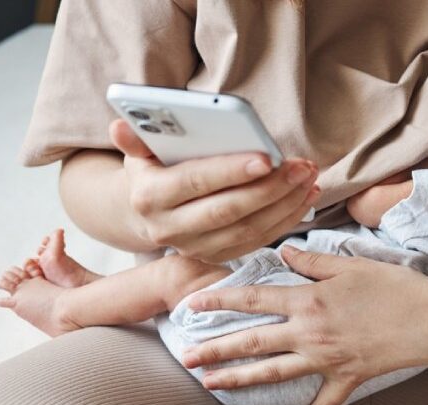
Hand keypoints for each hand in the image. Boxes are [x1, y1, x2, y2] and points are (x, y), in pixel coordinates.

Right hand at [110, 119, 320, 262]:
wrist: (144, 213)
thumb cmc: (152, 170)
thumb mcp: (139, 152)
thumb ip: (135, 138)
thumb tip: (117, 125)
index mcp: (149, 197)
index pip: (195, 183)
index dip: (231, 171)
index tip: (267, 157)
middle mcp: (170, 229)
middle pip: (228, 211)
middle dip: (270, 189)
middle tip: (301, 167)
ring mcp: (195, 248)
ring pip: (249, 230)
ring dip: (285, 204)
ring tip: (309, 177)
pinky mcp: (217, 257)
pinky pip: (258, 241)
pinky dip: (286, 219)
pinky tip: (305, 196)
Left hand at [181, 246, 427, 404]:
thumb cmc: (395, 288)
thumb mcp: (352, 265)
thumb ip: (313, 261)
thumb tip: (284, 252)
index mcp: (309, 301)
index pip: (254, 300)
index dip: (220, 300)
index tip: (193, 304)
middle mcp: (311, 334)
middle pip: (253, 343)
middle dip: (216, 350)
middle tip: (186, 357)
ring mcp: (328, 360)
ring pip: (274, 374)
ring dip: (240, 379)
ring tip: (212, 384)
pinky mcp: (348, 377)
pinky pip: (324, 402)